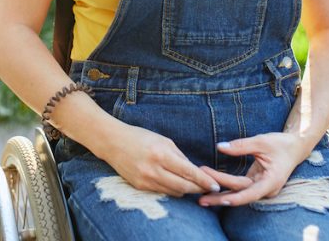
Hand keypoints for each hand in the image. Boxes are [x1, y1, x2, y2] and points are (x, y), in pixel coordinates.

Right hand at [98, 123, 221, 196]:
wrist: (112, 142)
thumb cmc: (140, 137)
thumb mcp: (163, 140)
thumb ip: (180, 157)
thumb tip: (195, 171)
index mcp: (161, 154)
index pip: (189, 172)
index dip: (204, 181)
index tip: (215, 185)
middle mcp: (153, 170)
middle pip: (184, 186)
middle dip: (199, 188)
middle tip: (209, 187)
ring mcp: (145, 180)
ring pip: (175, 192)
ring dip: (186, 189)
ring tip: (193, 184)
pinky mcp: (140, 187)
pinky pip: (163, 192)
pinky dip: (172, 189)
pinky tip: (176, 183)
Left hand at [197, 132, 308, 206]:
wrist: (294, 147)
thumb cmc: (281, 144)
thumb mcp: (262, 141)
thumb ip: (241, 145)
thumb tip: (220, 147)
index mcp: (272, 181)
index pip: (252, 192)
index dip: (237, 197)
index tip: (222, 199)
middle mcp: (266, 188)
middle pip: (241, 193)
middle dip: (220, 196)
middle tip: (201, 198)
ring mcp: (260, 188)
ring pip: (238, 193)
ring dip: (220, 195)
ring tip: (201, 198)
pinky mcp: (254, 184)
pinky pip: (238, 188)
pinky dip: (225, 187)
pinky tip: (210, 189)